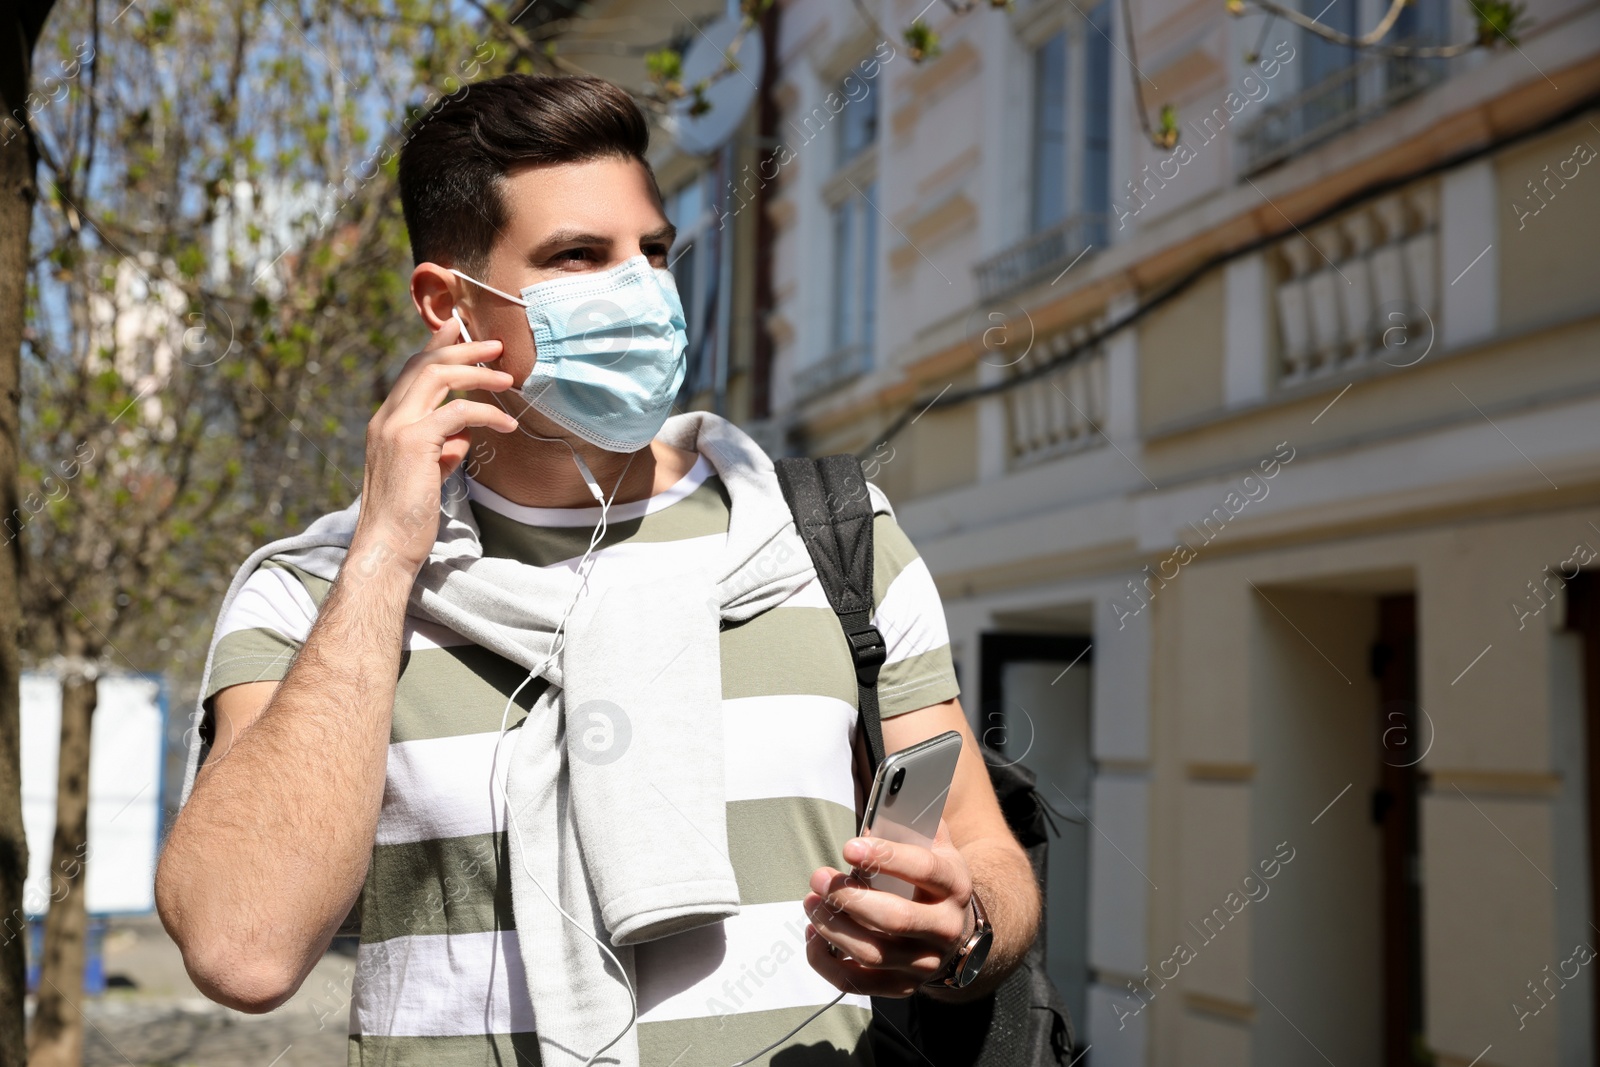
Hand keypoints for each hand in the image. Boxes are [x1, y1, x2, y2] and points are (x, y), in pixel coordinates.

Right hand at [350, 316, 518, 574]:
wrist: (386, 546)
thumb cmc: (407, 517)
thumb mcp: (426, 477)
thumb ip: (441, 452)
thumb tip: (462, 440)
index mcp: (386, 423)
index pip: (412, 372)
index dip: (437, 347)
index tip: (459, 328)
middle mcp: (386, 418)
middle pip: (425, 365)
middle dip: (463, 349)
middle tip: (496, 346)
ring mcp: (396, 428)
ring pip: (438, 377)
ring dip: (477, 373)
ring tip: (508, 379)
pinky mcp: (414, 443)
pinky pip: (457, 412)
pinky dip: (485, 413)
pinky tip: (507, 425)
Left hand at [802, 819, 973, 997]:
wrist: (958, 930)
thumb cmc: (933, 880)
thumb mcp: (936, 847)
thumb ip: (913, 823)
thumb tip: (883, 805)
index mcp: (954, 886)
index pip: (924, 870)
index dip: (886, 857)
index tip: (849, 847)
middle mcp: (945, 928)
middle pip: (894, 919)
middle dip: (849, 898)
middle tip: (819, 878)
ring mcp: (924, 962)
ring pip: (872, 953)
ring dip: (832, 928)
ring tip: (811, 902)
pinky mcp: (902, 986)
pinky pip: (857, 982)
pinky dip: (826, 961)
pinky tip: (813, 934)